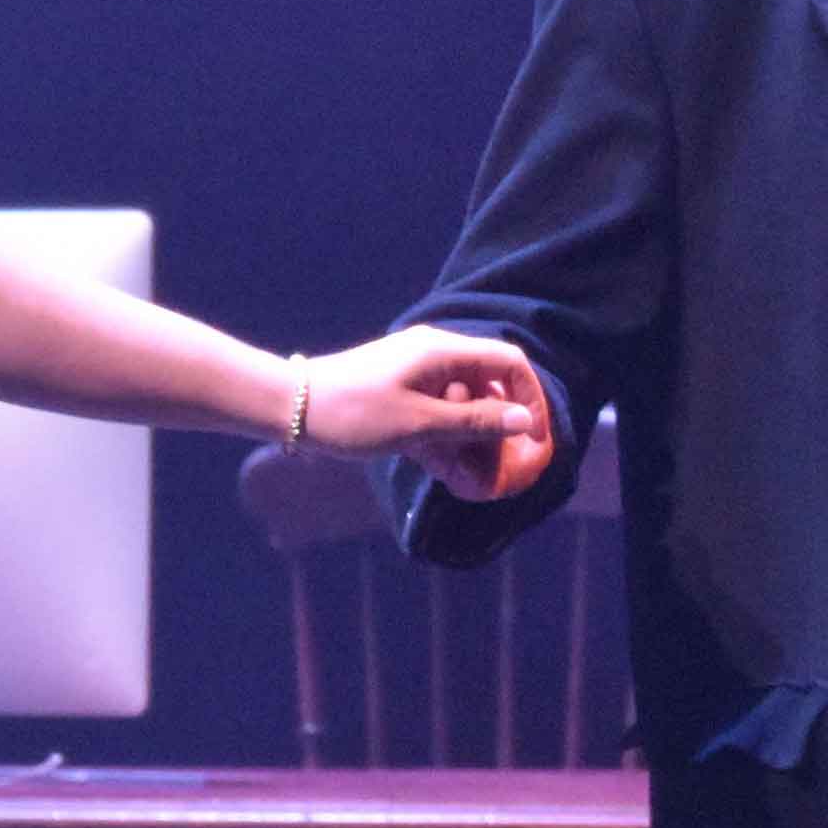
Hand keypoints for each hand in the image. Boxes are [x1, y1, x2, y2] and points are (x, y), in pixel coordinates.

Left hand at [299, 328, 553, 501]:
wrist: (291, 407)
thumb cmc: (354, 414)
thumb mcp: (419, 424)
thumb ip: (474, 422)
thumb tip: (524, 420)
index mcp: (443, 351)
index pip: (508, 361)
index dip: (530, 396)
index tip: (536, 436)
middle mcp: (434, 354)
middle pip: (487, 384)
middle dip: (498, 426)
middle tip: (502, 466)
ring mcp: (416, 371)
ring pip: (462, 402)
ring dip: (471, 438)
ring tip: (471, 477)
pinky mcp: (400, 391)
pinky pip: (437, 410)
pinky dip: (446, 437)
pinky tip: (445, 471)